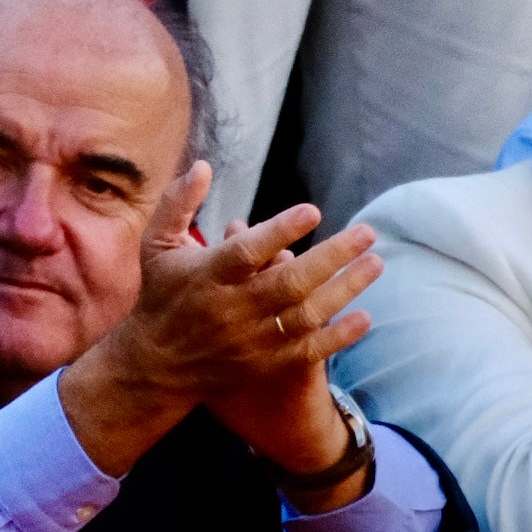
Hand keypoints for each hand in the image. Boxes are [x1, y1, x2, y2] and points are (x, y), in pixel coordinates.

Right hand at [62, 165, 385, 477]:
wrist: (156, 366)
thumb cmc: (161, 295)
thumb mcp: (157, 245)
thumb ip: (178, 204)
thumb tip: (203, 165)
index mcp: (207, 275)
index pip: (248, 252)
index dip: (280, 231)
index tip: (313, 211)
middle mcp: (231, 309)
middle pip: (289, 283)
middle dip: (332, 257)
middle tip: (367, 233)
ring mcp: (251, 340)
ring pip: (306, 316)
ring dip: (345, 290)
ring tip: (376, 263)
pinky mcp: (263, 365)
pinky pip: (308, 352)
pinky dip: (338, 336)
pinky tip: (365, 317)